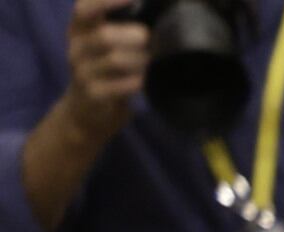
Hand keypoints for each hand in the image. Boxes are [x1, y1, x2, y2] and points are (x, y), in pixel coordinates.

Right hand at [57, 0, 145, 134]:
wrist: (86, 112)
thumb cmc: (102, 71)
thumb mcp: (102, 45)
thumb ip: (116, 27)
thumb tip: (150, 12)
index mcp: (78, 29)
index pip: (85, 8)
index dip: (107, 1)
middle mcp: (76, 47)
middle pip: (105, 36)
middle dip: (134, 38)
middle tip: (150, 41)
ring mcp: (82, 71)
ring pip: (116, 60)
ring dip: (141, 60)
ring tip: (149, 61)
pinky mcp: (93, 93)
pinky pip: (124, 84)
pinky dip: (139, 81)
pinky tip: (145, 80)